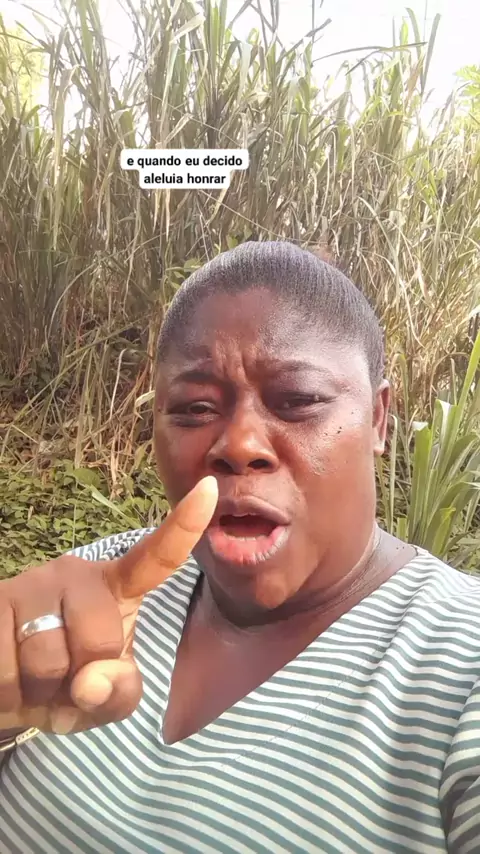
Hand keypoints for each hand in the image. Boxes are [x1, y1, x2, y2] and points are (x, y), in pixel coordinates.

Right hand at [0, 477, 217, 735]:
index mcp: (116, 589)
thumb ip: (120, 694)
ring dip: (38, 690)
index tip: (209, 488)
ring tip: (32, 678)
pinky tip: (7, 677)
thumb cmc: (64, 686)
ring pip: (48, 660)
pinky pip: (7, 668)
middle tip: (63, 677)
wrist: (0, 685)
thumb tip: (90, 682)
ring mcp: (32, 583)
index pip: (156, 558)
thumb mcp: (105, 700)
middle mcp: (77, 573)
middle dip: (80, 677)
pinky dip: (9, 693)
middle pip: (100, 639)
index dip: (184, 526)